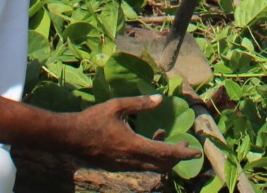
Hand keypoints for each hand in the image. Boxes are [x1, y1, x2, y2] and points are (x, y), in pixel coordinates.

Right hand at [67, 96, 200, 171]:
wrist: (70, 137)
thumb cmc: (93, 119)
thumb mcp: (117, 106)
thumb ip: (140, 103)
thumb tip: (160, 98)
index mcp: (133, 146)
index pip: (165, 154)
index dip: (182, 154)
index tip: (196, 152)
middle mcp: (131, 160)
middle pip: (161, 164)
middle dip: (176, 156)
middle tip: (185, 146)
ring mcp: (123, 166)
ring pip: (151, 166)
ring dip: (162, 156)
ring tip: (164, 136)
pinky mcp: (116, 166)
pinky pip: (140, 165)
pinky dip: (150, 156)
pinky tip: (147, 141)